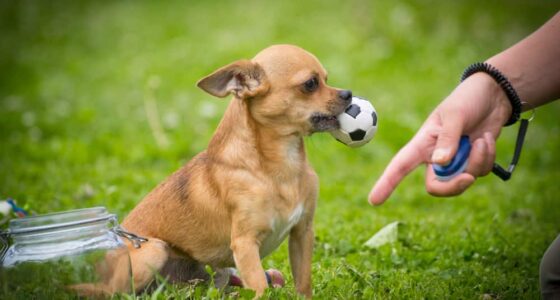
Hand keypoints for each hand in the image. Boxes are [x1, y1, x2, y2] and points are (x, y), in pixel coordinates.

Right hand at [369, 73, 511, 204]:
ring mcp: (455, 161)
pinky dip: (487, 157)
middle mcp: (436, 156)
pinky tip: (486, 139)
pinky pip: (480, 172)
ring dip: (477, 161)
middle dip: (454, 185)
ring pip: (463, 180)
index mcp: (423, 143)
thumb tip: (440, 163)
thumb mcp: (455, 115)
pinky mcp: (472, 161)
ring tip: (482, 139)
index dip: (386, 183)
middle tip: (469, 177)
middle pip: (437, 187)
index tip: (374, 200)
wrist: (493, 95)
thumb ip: (448, 139)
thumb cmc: (467, 99)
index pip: (400, 166)